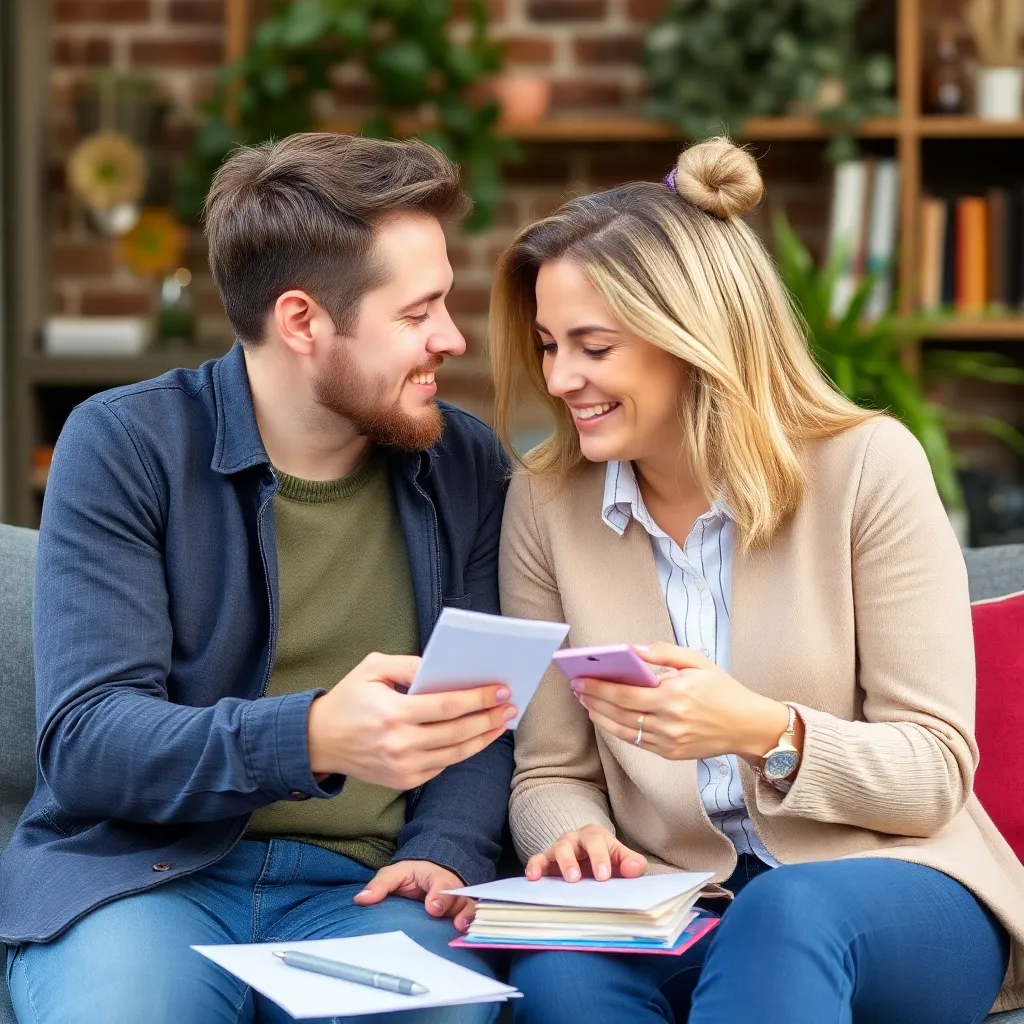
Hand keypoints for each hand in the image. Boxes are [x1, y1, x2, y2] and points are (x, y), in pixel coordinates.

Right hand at [307, 652, 516, 789]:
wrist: (319, 742)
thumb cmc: (348, 699)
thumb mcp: (372, 668)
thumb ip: (409, 664)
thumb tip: (443, 668)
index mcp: (393, 713)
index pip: (448, 706)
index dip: (478, 699)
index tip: (501, 690)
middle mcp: (400, 744)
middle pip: (458, 732)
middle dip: (489, 718)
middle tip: (510, 706)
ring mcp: (403, 767)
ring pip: (455, 753)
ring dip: (483, 738)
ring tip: (501, 723)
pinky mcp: (404, 781)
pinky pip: (442, 765)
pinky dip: (462, 751)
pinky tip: (476, 738)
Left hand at [353, 860, 474, 930]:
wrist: (430, 873)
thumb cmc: (412, 875)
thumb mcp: (395, 874)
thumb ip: (380, 885)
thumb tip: (360, 899)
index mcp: (435, 876)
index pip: (440, 883)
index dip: (439, 895)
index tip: (433, 907)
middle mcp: (452, 888)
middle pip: (458, 898)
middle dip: (456, 908)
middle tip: (454, 922)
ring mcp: (459, 902)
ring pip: (469, 908)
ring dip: (468, 918)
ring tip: (462, 929)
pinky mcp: (462, 914)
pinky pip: (471, 919)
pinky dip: (473, 927)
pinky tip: (468, 938)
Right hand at [525, 825, 647, 881]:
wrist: (592, 857)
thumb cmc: (608, 859)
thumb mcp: (622, 858)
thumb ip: (631, 863)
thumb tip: (633, 869)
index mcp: (595, 836)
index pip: (596, 843)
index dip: (599, 858)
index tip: (603, 877)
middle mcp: (574, 839)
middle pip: (570, 843)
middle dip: (571, 861)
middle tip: (575, 879)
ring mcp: (559, 849)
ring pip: (554, 850)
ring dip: (556, 865)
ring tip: (560, 881)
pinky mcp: (547, 860)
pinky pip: (538, 860)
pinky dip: (534, 867)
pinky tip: (533, 878)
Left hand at [571, 643, 791, 762]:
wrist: (747, 726)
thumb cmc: (723, 690)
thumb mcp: (697, 662)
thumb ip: (663, 653)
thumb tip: (632, 650)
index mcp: (674, 696)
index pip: (624, 693)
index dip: (598, 688)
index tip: (580, 679)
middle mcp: (669, 722)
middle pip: (619, 712)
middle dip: (593, 700)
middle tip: (577, 689)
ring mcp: (668, 741)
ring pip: (623, 731)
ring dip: (600, 717)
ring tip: (586, 703)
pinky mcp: (670, 753)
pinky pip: (636, 741)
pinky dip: (617, 730)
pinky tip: (607, 718)